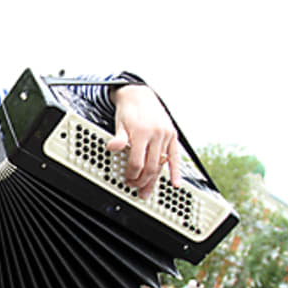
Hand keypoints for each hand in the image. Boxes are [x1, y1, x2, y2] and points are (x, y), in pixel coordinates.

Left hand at [108, 84, 180, 198]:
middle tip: (134, 187)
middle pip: (150, 166)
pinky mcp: (173, 135)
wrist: (140, 95)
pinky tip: (175, 183)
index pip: (137, 162)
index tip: (126, 179)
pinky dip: (175, 171)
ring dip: (155, 180)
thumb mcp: (119, 124)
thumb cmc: (129, 111)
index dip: (131, 174)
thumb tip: (112, 147)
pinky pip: (175, 157)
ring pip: (162, 164)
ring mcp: (166, 135)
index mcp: (142, 133)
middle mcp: (156, 134)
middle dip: (141, 180)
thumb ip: (118, 138)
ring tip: (147, 191)